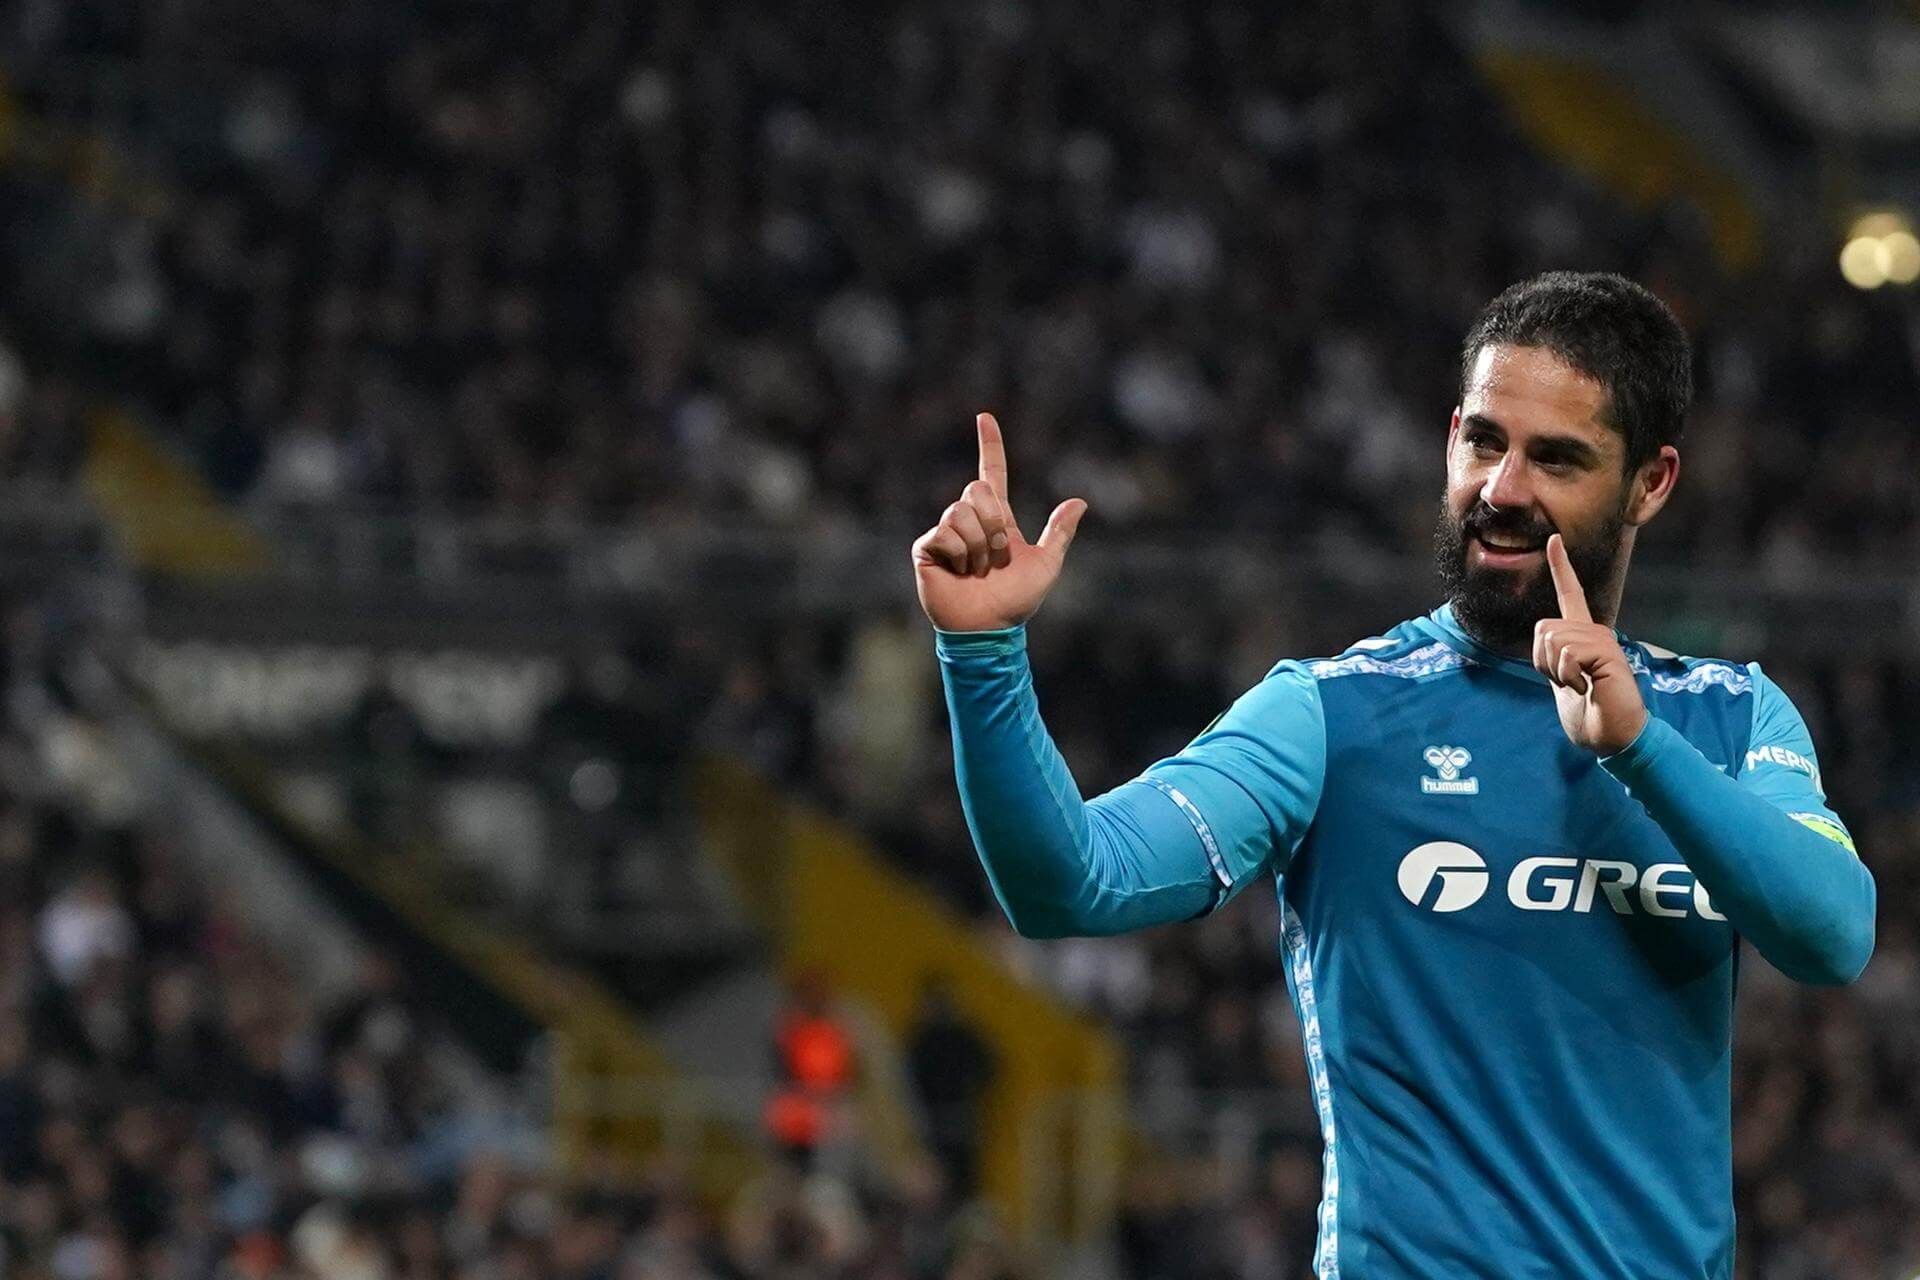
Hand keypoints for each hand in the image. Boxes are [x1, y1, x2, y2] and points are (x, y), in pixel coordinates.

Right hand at [911, 413, 1087, 632]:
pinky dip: (959, 553)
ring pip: (960, 511)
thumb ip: (1060, 533)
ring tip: (976, 569)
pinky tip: (958, 571)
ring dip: (977, 544)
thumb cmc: (1016, 601)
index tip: (985, 417)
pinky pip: (944, 532)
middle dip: (993, 523)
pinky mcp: (927, 547)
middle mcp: (969, 521)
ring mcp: (946, 533)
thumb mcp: (1046, 564)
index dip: (990, 445)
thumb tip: (1080, 502)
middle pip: (976, 490)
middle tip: (995, 557)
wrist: (988, 628)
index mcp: (996, 519)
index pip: (992, 473)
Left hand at [1532, 534, 1647, 755]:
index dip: (1561, 567)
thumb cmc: (1589, 714)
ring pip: (1553, 641)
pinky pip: (1568, 655)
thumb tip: (1546, 640)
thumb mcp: (1561, 681)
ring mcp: (1603, 641)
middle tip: (1570, 683)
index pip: (1569, 596)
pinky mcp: (1608, 653)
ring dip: (1557, 672)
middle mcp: (1594, 632)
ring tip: (1583, 685)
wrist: (1614, 737)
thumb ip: (1552, 657)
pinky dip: (1569, 676)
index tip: (1554, 540)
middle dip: (1543, 662)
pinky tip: (1590, 686)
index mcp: (1582, 637)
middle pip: (1542, 629)